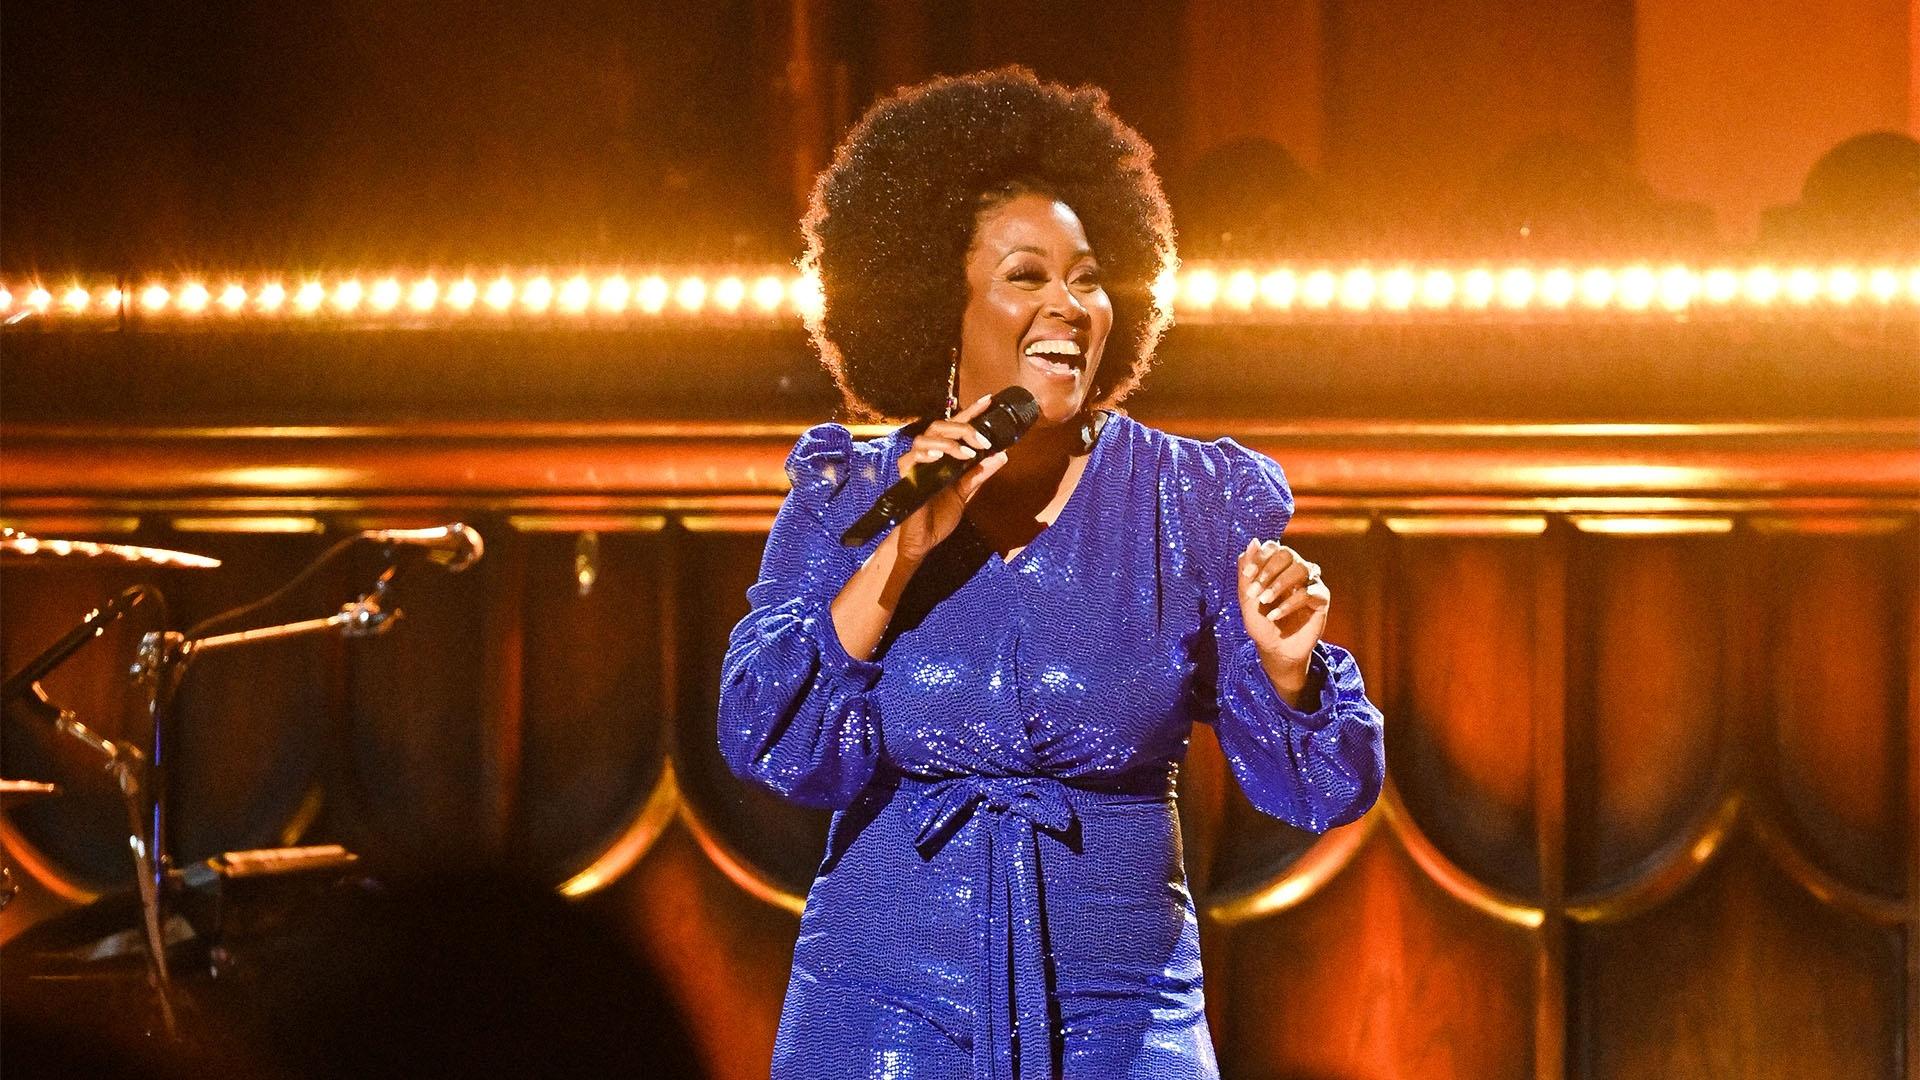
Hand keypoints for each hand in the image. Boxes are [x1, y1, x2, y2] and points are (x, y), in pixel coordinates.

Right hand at [891, 395, 1009, 563]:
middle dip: (963, 428)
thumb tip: (1002, 455)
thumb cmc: (939, 516)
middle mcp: (928, 455)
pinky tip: (940, 457)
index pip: (955, 427)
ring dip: (949, 442)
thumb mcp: (965, 493)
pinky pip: (912, 458)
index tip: (989, 401)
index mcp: (943, 455)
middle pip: (940, 425)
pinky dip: (928, 454)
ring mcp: (914, 464)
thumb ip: (980, 474)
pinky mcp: (905, 476)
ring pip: (926, 438)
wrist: (923, 540)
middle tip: (982, 440)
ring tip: (967, 453)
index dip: (971, 412)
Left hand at [1237, 539, 1329, 702]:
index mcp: (1277, 567)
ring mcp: (1310, 583)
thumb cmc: (1261, 624)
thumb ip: (1246, 571)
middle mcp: (1296, 570)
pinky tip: (1276, 615)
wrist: (1275, 651)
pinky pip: (1310, 592)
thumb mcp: (1246, 598)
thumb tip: (1253, 541)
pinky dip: (1290, 603)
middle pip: (1288, 553)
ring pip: (1301, 567)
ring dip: (1279, 584)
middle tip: (1256, 592)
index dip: (1261, 557)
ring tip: (1265, 601)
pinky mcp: (1321, 599)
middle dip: (1269, 570)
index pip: (1273, 547)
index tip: (1248, 575)